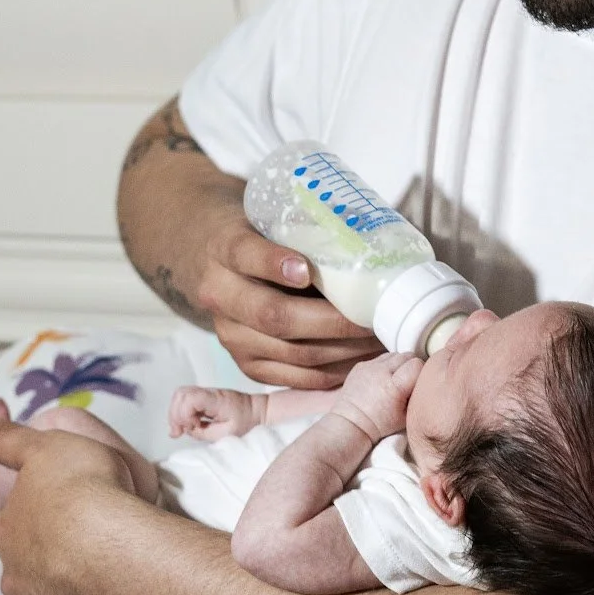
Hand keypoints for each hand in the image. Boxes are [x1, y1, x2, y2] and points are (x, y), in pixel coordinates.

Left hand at [0, 416, 141, 594]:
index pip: (13, 527)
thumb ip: (6, 440)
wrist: (116, 547)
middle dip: (49, 562)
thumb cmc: (84, 490)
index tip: (64, 511)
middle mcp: (17, 576)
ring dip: (68, 594)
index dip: (37, 518)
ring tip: (103, 578)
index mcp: (9, 532)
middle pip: (27, 570)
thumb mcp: (43, 446)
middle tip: (86, 546)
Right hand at [169, 385, 261, 441]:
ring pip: (180, 395)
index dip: (184, 414)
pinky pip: (185, 399)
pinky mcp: (204, 397)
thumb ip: (204, 433)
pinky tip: (186, 424)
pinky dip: (181, 411)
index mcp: (216, 399)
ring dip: (176, 412)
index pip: (190, 398)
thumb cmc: (247, 423)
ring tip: (182, 429)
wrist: (258, 412)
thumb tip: (187, 429)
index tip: (193, 427)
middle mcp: (209, 393)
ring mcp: (206, 393)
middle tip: (180, 432)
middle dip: (175, 414)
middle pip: (180, 394)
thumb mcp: (227, 433)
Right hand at [193, 209, 382, 389]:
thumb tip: (368, 245)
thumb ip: (305, 230)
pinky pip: (295, 376)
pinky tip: (362, 357)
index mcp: (224, 247)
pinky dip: (334, 371)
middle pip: (274, 315)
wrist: (212, 259)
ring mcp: (231, 336)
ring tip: (381, 338)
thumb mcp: (271, 218)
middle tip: (376, 316)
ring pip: (290, 352)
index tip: (306, 269)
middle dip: (334, 321)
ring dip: (343, 350)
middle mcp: (220, 295)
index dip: (274, 263)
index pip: (244, 254)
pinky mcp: (246, 364)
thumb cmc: (260, 234)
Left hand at [333, 351, 422, 444]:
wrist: (351, 424)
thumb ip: (417, 394)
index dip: (421, 372)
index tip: (418, 382)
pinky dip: (384, 366)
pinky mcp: (360, 365)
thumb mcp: (407, 416)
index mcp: (394, 387)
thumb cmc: (380, 424)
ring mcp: (369, 366)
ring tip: (395, 380)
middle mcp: (381, 372)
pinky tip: (381, 380)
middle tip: (408, 381)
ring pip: (394, 354)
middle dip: (411, 366)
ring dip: (398, 364)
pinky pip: (380, 358)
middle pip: (407, 355)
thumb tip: (425, 380)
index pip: (417, 364)